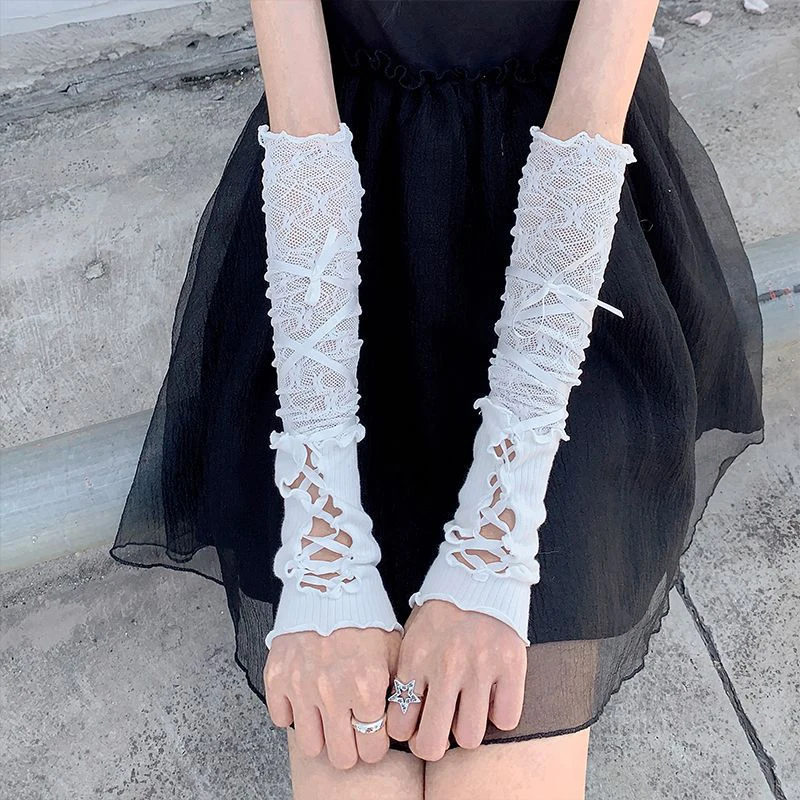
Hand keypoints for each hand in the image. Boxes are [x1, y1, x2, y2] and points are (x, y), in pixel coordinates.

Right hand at [264, 626, 400, 769]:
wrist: (328, 582)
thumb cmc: (364, 614)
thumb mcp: (393, 648)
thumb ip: (396, 689)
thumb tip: (396, 722)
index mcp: (367, 685)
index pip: (373, 749)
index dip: (374, 744)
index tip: (372, 734)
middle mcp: (333, 692)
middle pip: (342, 757)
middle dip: (350, 748)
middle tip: (350, 729)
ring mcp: (302, 687)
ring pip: (310, 746)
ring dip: (320, 734)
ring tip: (327, 715)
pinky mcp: (277, 678)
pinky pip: (281, 719)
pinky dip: (292, 711)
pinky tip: (305, 695)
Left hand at [386, 600, 526, 759]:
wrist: (480, 574)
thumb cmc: (441, 611)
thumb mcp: (411, 637)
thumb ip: (405, 676)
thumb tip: (398, 720)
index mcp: (416, 659)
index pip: (399, 726)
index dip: (406, 732)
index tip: (414, 723)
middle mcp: (446, 667)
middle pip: (431, 744)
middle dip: (432, 745)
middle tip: (437, 733)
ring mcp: (481, 668)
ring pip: (470, 737)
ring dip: (468, 730)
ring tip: (466, 711)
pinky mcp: (512, 666)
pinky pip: (506, 719)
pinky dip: (500, 714)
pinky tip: (491, 697)